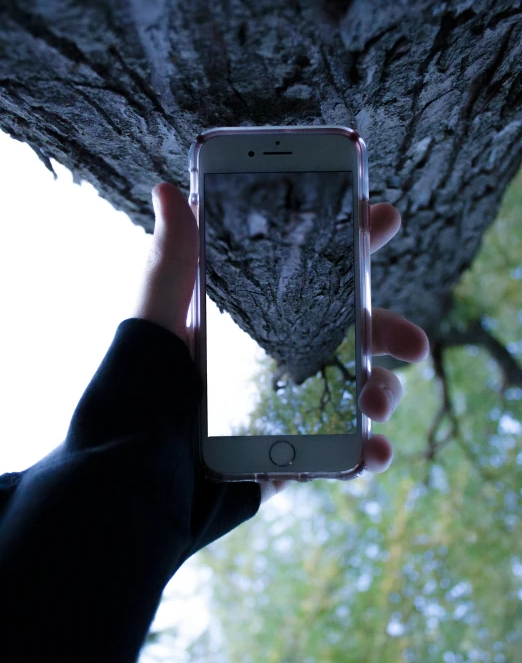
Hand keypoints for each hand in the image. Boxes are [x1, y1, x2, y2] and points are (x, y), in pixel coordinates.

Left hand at [133, 183, 428, 492]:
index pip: (312, 274)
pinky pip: (340, 451)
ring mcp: (290, 408)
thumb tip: (167, 191)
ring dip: (382, 393)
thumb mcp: (157, 317)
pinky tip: (373, 451)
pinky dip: (365, 454)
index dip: (351, 242)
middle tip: (414, 343)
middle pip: (351, 336)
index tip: (383, 219)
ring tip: (375, 401)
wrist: (137, 470)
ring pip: (356, 393)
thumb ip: (171, 261)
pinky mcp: (291, 453)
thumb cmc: (142, 386)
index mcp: (255, 320)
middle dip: (390, 332)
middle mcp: (278, 360)